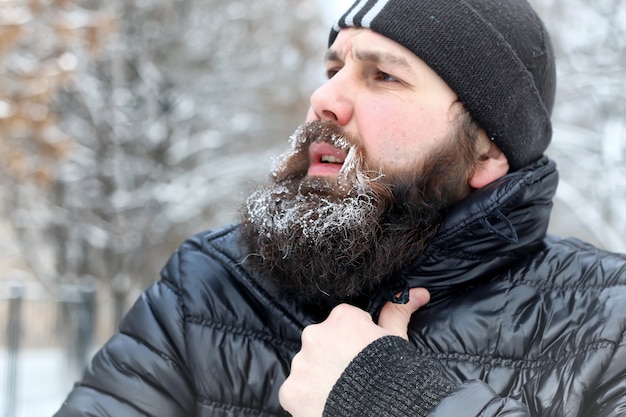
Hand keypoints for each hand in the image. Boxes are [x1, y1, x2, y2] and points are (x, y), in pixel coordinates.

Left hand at [279, 287, 429, 416]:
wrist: (382, 412)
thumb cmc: (394, 375)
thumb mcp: (397, 341)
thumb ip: (398, 312)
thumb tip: (419, 293)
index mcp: (342, 318)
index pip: (344, 324)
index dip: (357, 341)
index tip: (365, 357)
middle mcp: (316, 334)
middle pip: (323, 343)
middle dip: (335, 357)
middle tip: (352, 377)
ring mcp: (301, 362)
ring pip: (308, 366)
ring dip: (319, 376)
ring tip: (340, 393)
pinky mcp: (291, 389)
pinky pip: (297, 390)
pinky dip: (308, 398)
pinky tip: (326, 404)